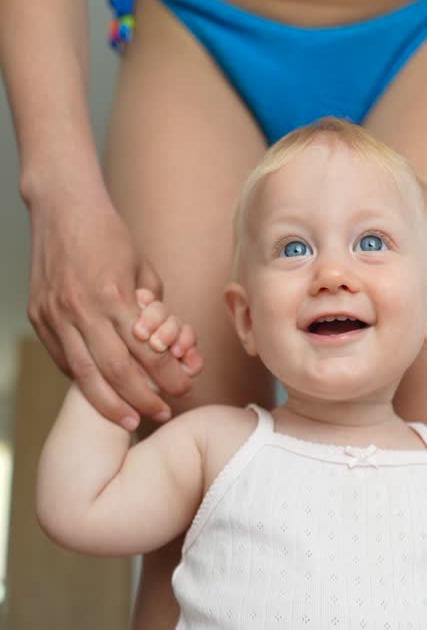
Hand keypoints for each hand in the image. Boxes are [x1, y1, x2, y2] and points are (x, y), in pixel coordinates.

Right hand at [27, 187, 196, 429]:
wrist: (61, 208)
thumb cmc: (109, 236)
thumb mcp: (144, 269)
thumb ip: (153, 310)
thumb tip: (165, 345)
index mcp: (113, 295)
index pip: (147, 351)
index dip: (168, 377)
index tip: (184, 389)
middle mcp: (81, 308)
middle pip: (116, 371)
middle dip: (142, 399)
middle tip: (161, 414)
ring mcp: (56, 315)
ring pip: (85, 374)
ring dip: (109, 404)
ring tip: (130, 421)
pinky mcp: (39, 318)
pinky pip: (63, 360)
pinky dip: (84, 381)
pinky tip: (101, 395)